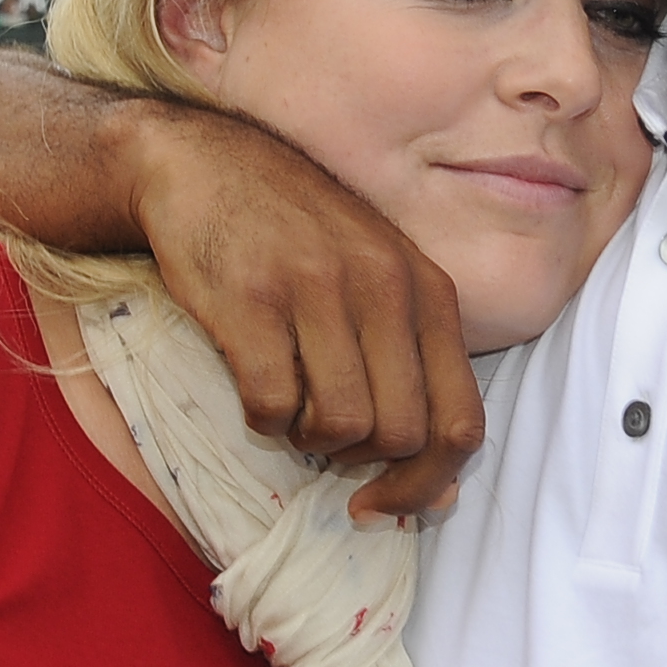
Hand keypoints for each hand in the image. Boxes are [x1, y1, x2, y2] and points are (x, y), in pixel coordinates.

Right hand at [116, 99, 483, 521]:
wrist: (205, 164)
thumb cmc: (299, 237)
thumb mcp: (380, 283)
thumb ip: (417, 372)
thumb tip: (444, 496)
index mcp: (428, 291)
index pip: (461, 422)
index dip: (428, 485)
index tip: (382, 502)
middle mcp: (385, 288)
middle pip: (402, 434)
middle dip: (360, 461)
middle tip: (323, 438)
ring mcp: (318, 290)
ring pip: (343, 425)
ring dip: (309, 440)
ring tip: (291, 406)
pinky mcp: (252, 299)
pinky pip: (272, 403)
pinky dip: (261, 418)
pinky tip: (254, 386)